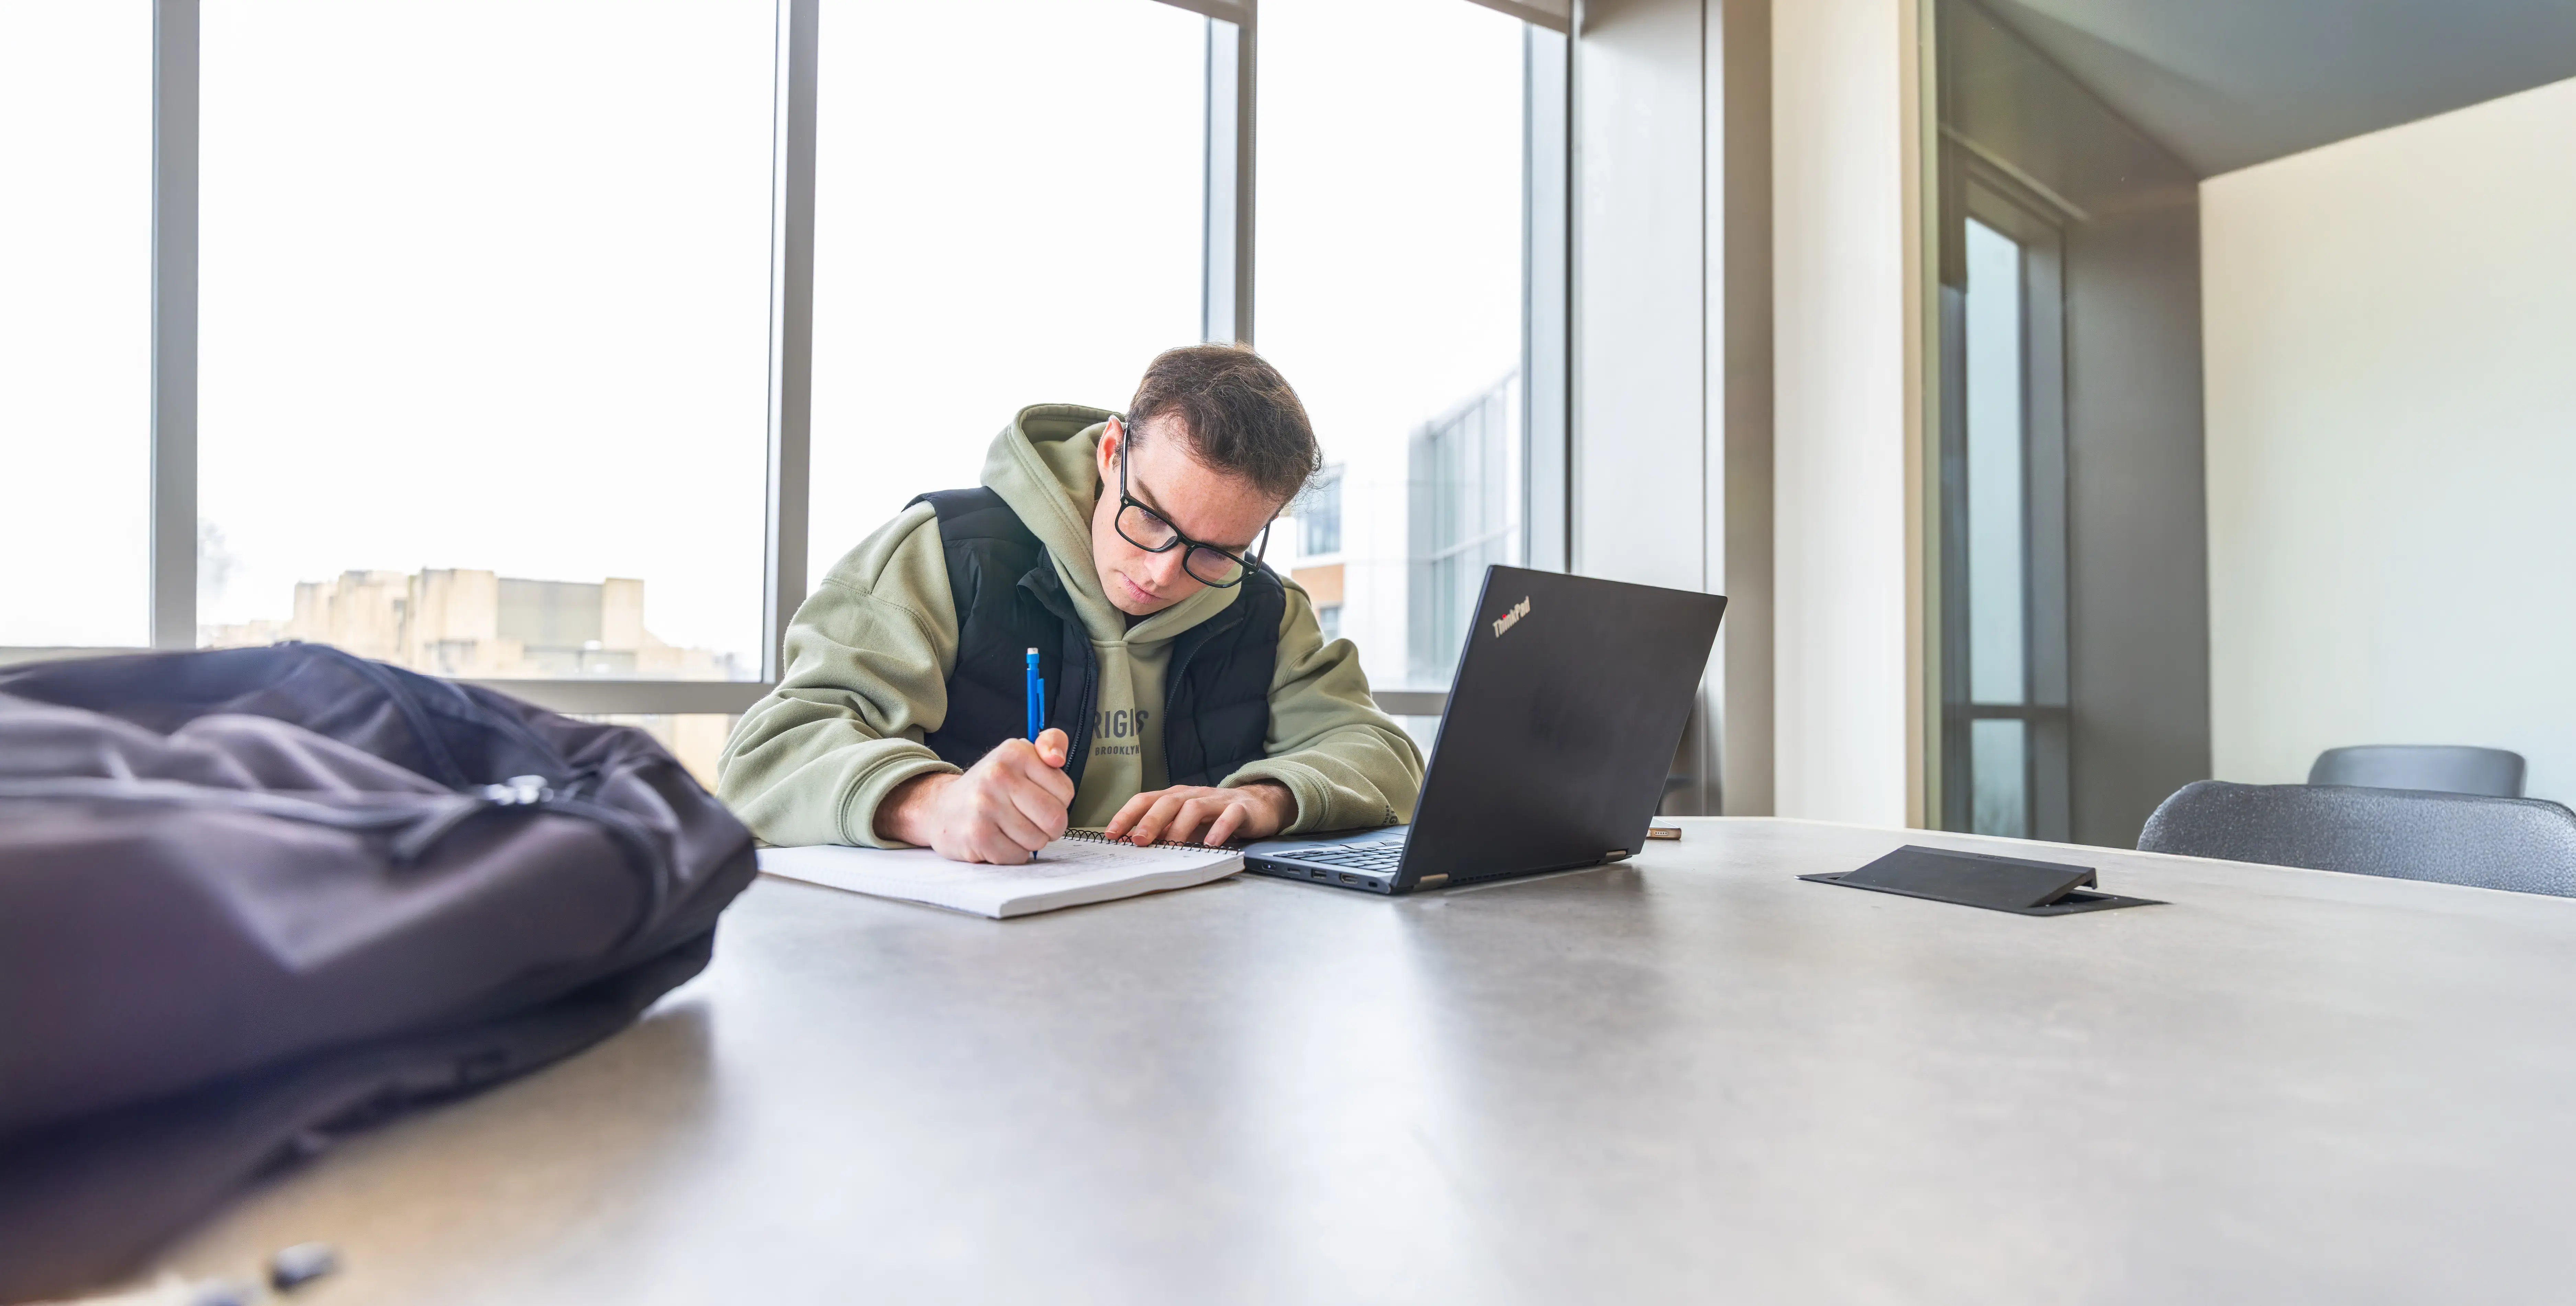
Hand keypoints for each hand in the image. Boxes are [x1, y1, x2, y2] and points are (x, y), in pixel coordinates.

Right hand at [875, 730, 1073, 862]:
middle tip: (1031, 820)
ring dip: (1029, 841)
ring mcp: (985, 805)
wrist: (941, 807)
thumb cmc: (991, 785)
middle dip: (1049, 827)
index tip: (1038, 798)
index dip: (1058, 802)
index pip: (1066, 792)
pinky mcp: (977, 835)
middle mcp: (998, 775)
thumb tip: (1057, 756)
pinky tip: (998, 839)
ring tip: (1010, 828)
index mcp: (1015, 752)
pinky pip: (1017, 856)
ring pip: (1037, 840)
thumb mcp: (1020, 754)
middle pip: (1055, 819)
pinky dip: (1012, 854)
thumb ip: (1051, 743)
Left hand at [1104, 780, 1294, 847]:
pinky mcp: (1240, 809)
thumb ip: (1163, 830)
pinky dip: (1219, 829)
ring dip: (1180, 827)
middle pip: (1168, 802)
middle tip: (1137, 841)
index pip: (1146, 800)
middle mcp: (1193, 795)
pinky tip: (1211, 843)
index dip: (1127, 815)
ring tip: (1171, 846)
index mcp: (1176, 797)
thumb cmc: (1215, 816)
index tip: (1111, 833)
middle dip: (1150, 821)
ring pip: (1194, 808)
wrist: (1258, 804)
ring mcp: (1217, 800)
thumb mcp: (1185, 822)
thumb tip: (1132, 845)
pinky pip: (1229, 817)